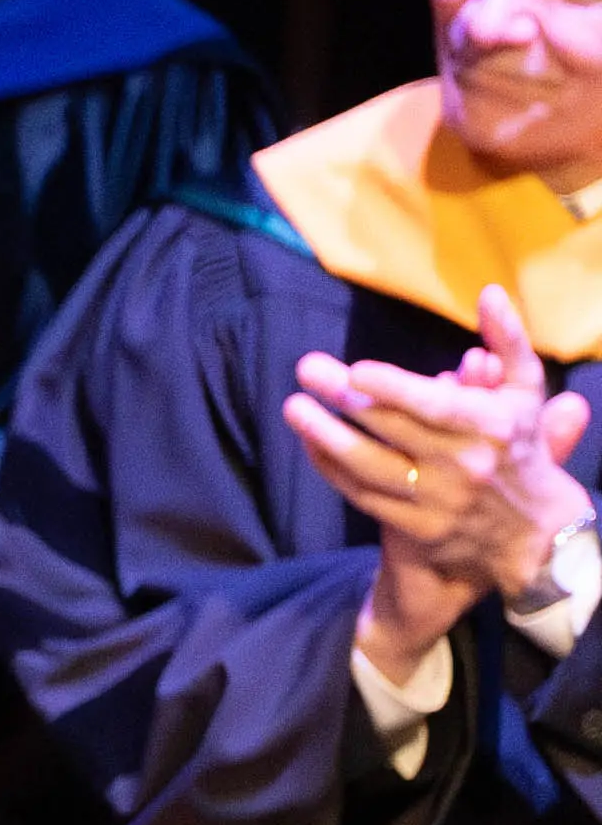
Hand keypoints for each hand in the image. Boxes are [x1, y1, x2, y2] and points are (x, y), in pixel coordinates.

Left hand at [288, 279, 591, 674]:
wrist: (531, 531)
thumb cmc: (520, 445)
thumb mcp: (526, 392)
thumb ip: (508, 340)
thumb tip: (489, 293)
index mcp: (491, 426)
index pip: (433, 406)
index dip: (392, 388)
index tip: (356, 370)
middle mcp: (462, 464)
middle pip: (391, 428)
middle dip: (344, 397)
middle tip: (308, 369)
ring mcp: (434, 500)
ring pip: (367, 465)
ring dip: (324, 435)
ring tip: (293, 406)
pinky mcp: (412, 527)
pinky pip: (360, 494)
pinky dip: (331, 467)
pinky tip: (311, 441)